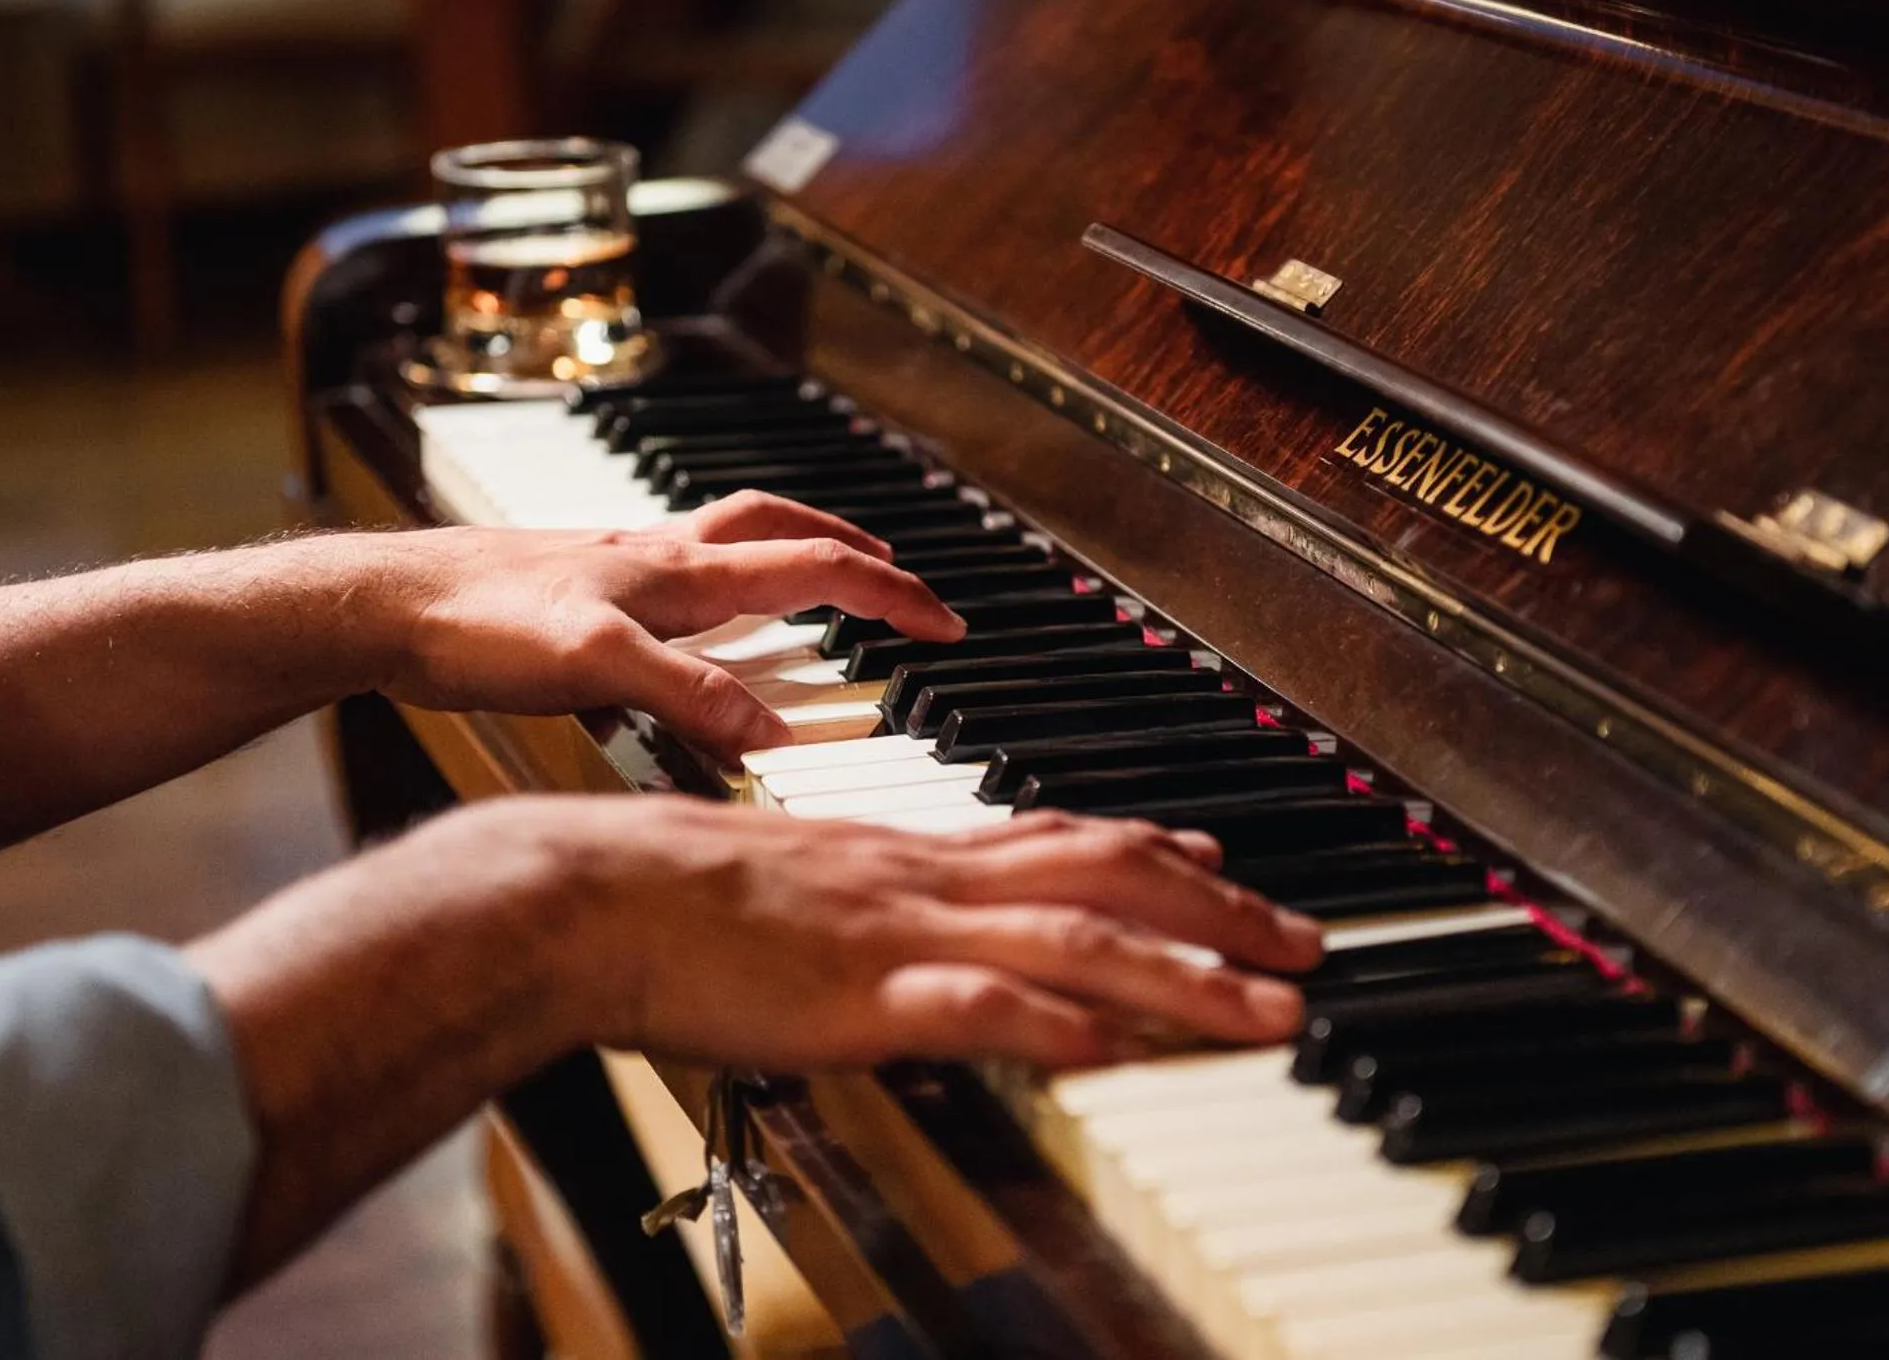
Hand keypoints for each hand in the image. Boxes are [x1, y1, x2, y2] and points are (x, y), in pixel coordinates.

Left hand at [369, 493, 964, 759]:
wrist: (382, 606)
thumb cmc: (476, 625)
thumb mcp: (596, 669)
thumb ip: (691, 698)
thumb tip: (778, 733)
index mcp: (682, 573)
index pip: (817, 569)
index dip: (892, 595)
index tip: (948, 624)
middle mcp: (659, 558)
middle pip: (781, 525)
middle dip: (852, 543)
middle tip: (897, 573)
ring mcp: (619, 569)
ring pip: (728, 538)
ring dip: (789, 548)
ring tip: (818, 578)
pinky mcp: (581, 589)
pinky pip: (675, 571)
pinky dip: (715, 584)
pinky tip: (696, 623)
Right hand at [405, 795, 1324, 1068]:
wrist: (583, 888)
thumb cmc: (669, 896)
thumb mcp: (793, 889)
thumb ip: (869, 909)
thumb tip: (919, 941)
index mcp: (906, 854)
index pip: (1059, 841)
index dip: (1154, 858)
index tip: (1223, 869)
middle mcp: (925, 878)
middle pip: (1104, 882)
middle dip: (1219, 914)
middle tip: (1304, 940)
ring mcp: (899, 932)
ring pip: (1073, 942)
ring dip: (1185, 975)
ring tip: (1273, 1005)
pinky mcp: (858, 992)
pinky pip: (975, 1005)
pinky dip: (1056, 1023)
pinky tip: (1121, 1046)